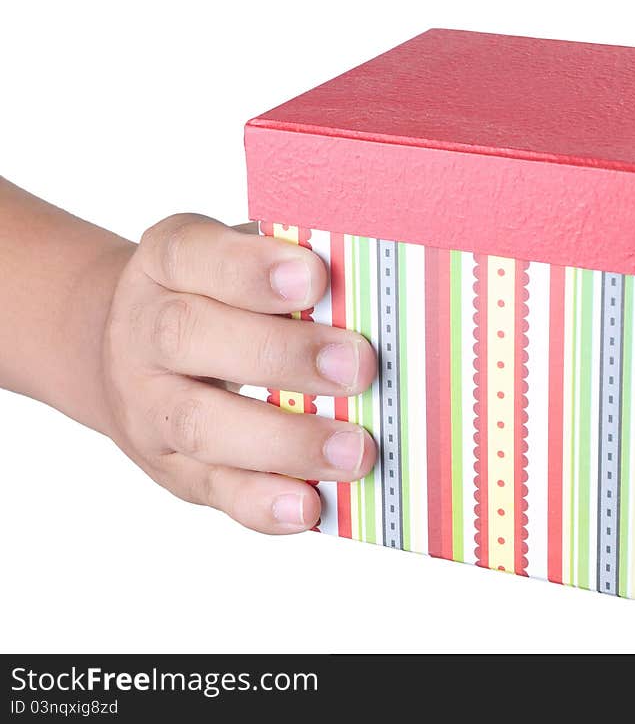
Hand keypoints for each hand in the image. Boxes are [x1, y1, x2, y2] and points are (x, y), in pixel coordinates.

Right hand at [100, 214, 376, 533]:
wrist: (138, 353)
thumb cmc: (219, 297)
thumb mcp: (238, 260)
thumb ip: (289, 267)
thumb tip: (370, 292)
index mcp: (167, 262)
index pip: (192, 253)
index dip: (251, 268)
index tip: (315, 278)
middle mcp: (143, 330)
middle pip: (190, 336)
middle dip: (281, 355)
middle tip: (357, 366)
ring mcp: (149, 406)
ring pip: (200, 425)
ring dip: (285, 442)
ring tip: (353, 451)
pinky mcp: (171, 466)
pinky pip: (211, 489)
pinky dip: (261, 503)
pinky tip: (308, 507)